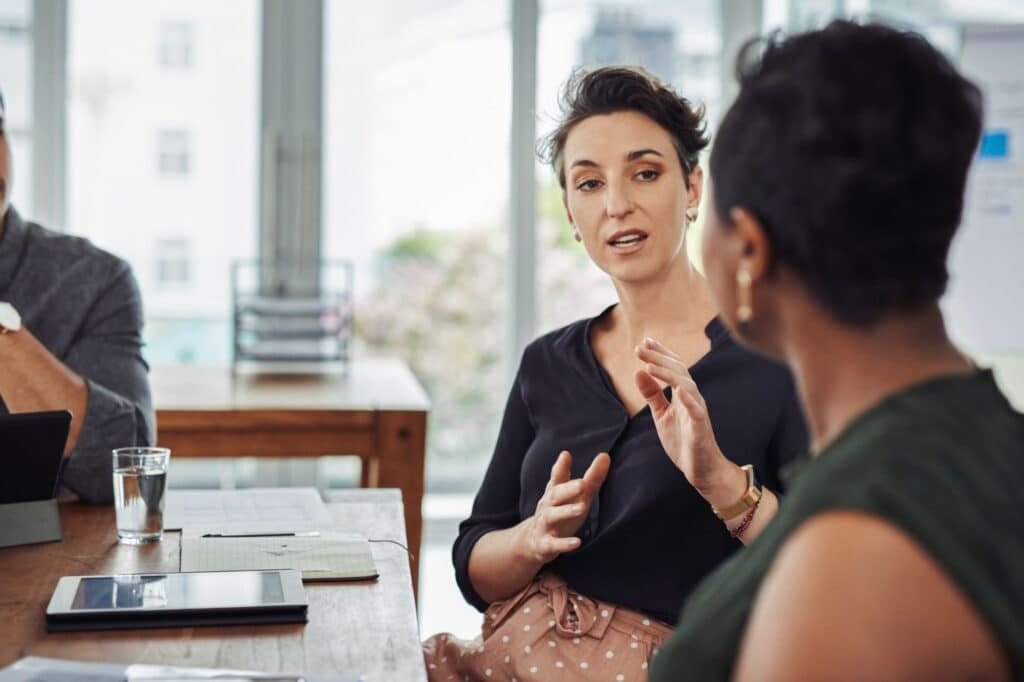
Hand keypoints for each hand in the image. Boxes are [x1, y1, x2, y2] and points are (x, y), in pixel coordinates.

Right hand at [521, 450, 609, 563]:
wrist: (533, 542)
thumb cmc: (560, 513)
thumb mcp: (576, 496)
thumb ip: (591, 478)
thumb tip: (605, 455)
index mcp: (555, 493)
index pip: (557, 478)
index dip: (561, 467)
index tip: (566, 455)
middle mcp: (547, 506)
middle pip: (555, 495)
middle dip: (567, 489)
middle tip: (582, 484)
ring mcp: (544, 525)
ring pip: (552, 516)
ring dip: (565, 512)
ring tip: (581, 508)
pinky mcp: (545, 544)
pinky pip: (553, 544)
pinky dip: (564, 544)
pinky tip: (577, 543)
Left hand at [634, 337, 744, 507]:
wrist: (703, 469)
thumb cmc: (683, 441)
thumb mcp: (662, 415)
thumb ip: (652, 394)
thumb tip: (638, 371)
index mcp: (682, 394)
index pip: (673, 367)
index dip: (660, 353)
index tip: (644, 341)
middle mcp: (692, 398)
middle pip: (678, 371)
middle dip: (658, 358)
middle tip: (639, 347)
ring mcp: (698, 411)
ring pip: (686, 385)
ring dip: (668, 374)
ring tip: (649, 365)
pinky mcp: (701, 427)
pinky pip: (696, 410)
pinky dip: (688, 399)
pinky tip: (677, 389)